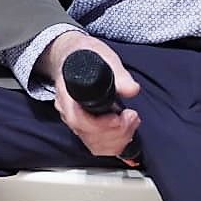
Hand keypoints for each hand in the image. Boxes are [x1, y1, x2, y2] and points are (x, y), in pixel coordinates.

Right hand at [43, 32, 141, 158]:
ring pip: (95, 145)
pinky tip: (126, 129)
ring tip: (132, 121)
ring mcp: (75, 121)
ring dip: (119, 139)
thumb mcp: (102, 55)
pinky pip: (98, 145)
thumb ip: (118, 73)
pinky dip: (116, 143)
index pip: (77, 119)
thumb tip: (132, 90)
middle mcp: (68, 111)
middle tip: (132, 116)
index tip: (118, 118)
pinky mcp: (85, 127)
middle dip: (116, 132)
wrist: (72, 55)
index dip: (99, 125)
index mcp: (67, 93)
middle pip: (88, 135)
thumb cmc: (84, 54)